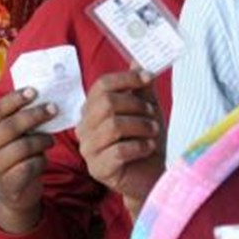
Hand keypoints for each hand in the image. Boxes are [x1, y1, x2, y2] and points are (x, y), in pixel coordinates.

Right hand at [0, 87, 57, 233]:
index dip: (14, 99)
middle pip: (10, 127)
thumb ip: (16, 119)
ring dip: (42, 140)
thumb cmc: (12, 157)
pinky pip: (29, 166)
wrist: (9, 193)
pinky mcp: (7, 184)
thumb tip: (41, 97)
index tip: (34, 92)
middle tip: (53, 109)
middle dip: (35, 115)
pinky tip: (42, 160)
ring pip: (23, 147)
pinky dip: (41, 161)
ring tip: (49, 140)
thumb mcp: (7, 137)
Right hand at [76, 70, 164, 211]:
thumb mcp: (147, 111)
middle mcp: (84, 129)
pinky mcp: (98, 169)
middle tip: (152, 115)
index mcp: (92, 111)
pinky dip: (139, 146)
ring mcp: (88, 150)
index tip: (148, 78)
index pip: (101, 86)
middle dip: (136, 106)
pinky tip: (148, 148)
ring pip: (113, 126)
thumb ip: (141, 88)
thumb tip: (138, 61)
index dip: (125, 79)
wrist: (152, 178)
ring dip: (140, 126)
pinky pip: (118, 151)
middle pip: (106, 104)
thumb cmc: (147, 143)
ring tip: (153, 132)